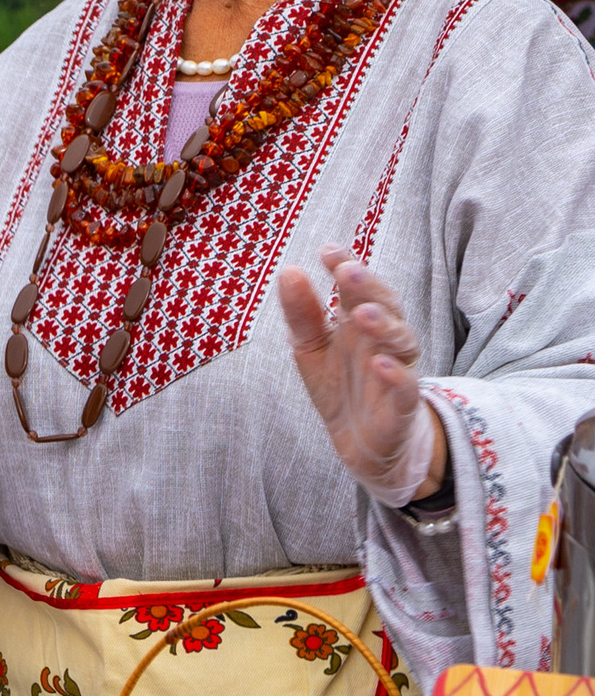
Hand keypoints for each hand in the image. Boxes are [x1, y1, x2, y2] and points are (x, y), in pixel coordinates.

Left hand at [277, 245, 444, 507]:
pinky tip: (381, 364)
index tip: (328, 251)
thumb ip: (302, 313)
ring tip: (363, 314)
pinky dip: (397, 376)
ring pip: (402, 341)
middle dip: (368, 287)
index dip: (346, 267)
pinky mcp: (401, 407)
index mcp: (359, 322)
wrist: (362, 444)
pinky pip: (406, 389)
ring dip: (384, 325)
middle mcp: (382, 341)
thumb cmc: (340, 385)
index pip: (357, 287)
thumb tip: (290, 270)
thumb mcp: (310, 347)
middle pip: (385, 305)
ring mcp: (396, 371)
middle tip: (348, 270)